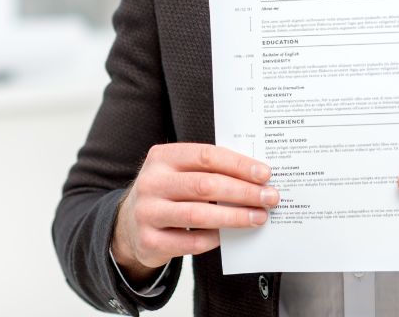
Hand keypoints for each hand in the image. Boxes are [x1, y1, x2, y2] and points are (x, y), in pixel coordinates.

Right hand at [111, 143, 278, 281]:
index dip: (239, 165)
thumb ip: (210, 170)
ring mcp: (147, 213)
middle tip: (269, 198)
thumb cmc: (168, 192)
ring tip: (259, 217)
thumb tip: (257, 177)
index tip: (265, 174)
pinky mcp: (149, 241)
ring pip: (199, 215)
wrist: (129, 224)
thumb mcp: (180, 172)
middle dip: (243, 192)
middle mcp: (151, 182)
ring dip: (235, 217)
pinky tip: (229, 236)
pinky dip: (214, 239)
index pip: (207, 156)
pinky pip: (190, 242)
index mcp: (163, 157)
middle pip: (206, 185)